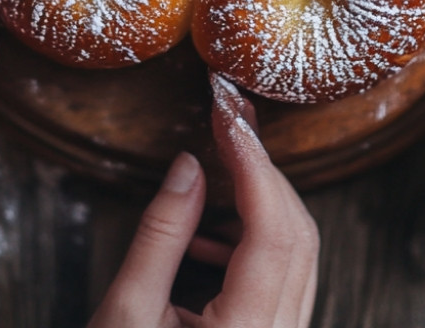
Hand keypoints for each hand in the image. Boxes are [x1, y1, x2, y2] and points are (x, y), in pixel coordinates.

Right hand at [89, 72, 319, 327]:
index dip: (253, 162)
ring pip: (298, 252)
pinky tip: (209, 238)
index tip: (227, 115)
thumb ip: (162, 234)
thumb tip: (190, 164)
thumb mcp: (126, 313)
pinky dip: (256, 239)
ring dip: (262, 201)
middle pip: (298, 232)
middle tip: (229, 121)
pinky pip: (284, 277)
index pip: (272, 228)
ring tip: (216, 171)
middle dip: (263, 170)